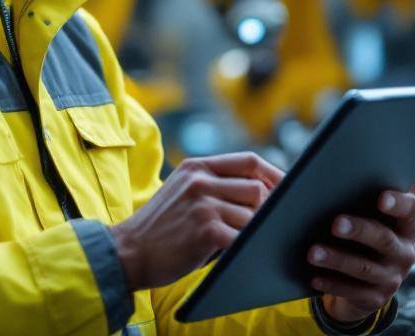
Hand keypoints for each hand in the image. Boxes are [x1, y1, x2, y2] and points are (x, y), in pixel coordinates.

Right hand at [109, 152, 282, 290]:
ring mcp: (204, 205)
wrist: (127, 252)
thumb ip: (213, 184)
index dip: (274, 175)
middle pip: (257, 188)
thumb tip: (262, 191)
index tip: (287, 189)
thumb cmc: (159, 228)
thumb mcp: (181, 191)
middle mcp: (201, 181)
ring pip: (254, 215)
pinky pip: (243, 237)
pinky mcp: (206, 231)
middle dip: (265, 209)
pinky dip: (244, 248)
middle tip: (263, 225)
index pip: (250, 161)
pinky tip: (231, 254)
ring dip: (251, 232)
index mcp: (196, 167)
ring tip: (234, 242)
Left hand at [309, 170, 414, 324]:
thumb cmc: (365, 232)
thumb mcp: (373, 211)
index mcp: (407, 225)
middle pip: (385, 239)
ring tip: (312, 252)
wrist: (363, 280)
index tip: (380, 197)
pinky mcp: (375, 298)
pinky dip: (332, 283)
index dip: (398, 203)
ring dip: (337, 259)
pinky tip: (313, 276)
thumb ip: (382, 186)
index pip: (410, 210)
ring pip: (365, 268)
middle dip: (360, 230)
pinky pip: (352, 292)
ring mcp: (392, 278)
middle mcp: (405, 252)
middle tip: (334, 223)